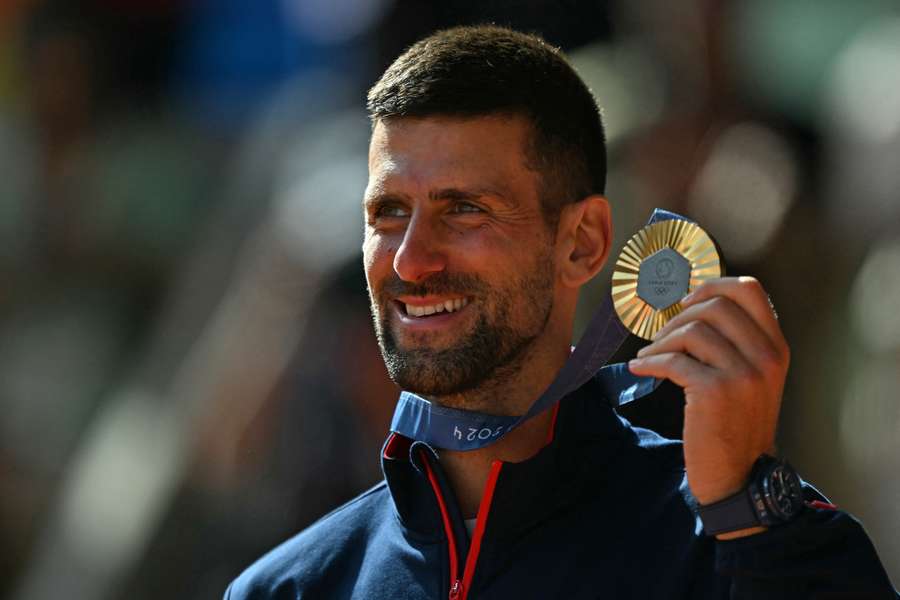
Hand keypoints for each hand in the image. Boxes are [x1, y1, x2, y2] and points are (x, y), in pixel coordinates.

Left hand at [628, 277, 789, 535]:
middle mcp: (766, 357)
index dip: (712, 285)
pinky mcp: (715, 391)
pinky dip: (649, 362)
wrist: (740, 477)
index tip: (687, 301)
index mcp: (776, 347)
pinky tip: (640, 368)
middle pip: (714, 305)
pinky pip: (673, 360)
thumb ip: (736, 343)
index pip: (750, 289)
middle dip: (678, 316)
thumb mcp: (752, 379)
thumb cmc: (736, 425)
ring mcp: (743, 374)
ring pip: (692, 330)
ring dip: (660, 342)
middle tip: (660, 337)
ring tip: (648, 357)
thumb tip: (693, 306)